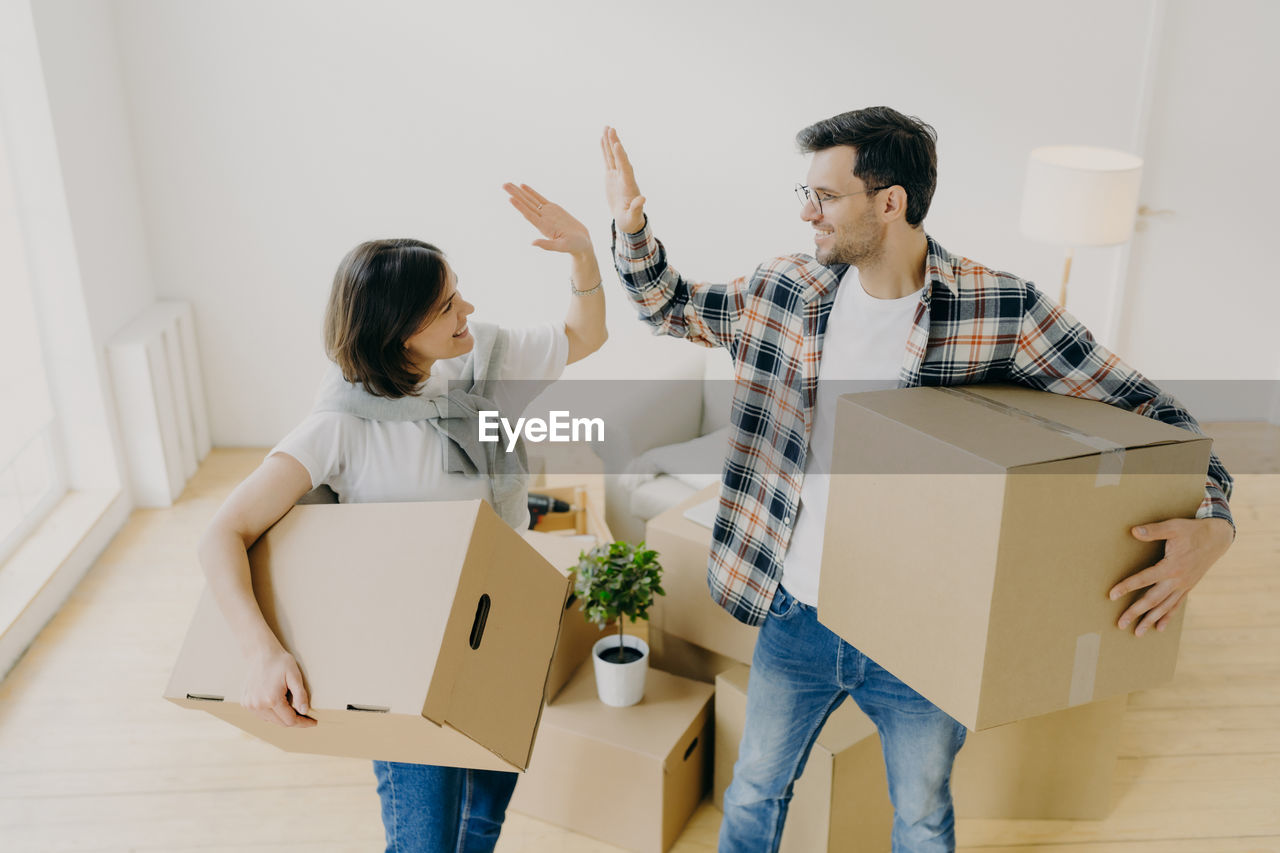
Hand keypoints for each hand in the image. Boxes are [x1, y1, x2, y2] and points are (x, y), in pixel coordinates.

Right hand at [242, 647, 315, 727]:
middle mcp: (258, 705)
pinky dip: (271, 714)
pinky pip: (262, 715)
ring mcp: (250, 705)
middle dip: (294, 721)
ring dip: (282, 718)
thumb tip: (304, 711)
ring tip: (293, 711)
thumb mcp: (294, 676)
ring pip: (270, 721)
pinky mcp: (246, 703)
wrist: (261, 654)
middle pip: (280, 723)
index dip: (303, 722)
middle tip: (306, 718)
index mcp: (272, 700)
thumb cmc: (280, 662)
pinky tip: (279, 707)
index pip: (290, 720)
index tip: (313, 722)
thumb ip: (300, 695)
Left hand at [503, 183, 591, 255]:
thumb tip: (533, 243)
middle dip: (516, 194)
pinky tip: (522, 186)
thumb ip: (548, 245)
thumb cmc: (575, 246)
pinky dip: (531, 192)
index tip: (510, 198)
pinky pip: (540, 198)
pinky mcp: (553, 209)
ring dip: (519, 192)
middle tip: (504, 185)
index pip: (529, 215)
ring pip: (531, 200)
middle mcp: (543, 218)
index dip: (520, 207)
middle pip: (527, 204)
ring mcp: (547, 213)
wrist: (582, 242)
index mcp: (544, 227)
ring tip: (508, 184)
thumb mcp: (562, 247)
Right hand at [601, 126, 645, 232]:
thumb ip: (637, 208)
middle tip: (611, 129)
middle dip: (615, 143)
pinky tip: (602, 139)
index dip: (621, 156)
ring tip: (606, 128)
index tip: (617, 144)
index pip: (625, 168)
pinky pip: (608, 160)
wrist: (628, 220)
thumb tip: (643, 199)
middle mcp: (624, 177)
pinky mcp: (612, 177)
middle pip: (619, 157)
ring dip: (610, 142)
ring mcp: (618, 176)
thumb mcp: (633, 217)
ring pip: (613, 156)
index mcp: (629, 186)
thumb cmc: (631, 220)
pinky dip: (605, 150)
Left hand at [1108, 517, 1233, 635]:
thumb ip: (1153, 530)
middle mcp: (1177, 580)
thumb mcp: (1173, 527)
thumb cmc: (1192, 531)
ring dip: (1150, 620)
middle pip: (1152, 600)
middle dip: (1136, 612)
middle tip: (1120, 624)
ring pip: (1164, 607)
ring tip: (1137, 633)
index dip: (1127, 586)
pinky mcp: (1188, 587)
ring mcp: (1183, 586)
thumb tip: (1133, 531)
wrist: (1217, 538)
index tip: (1111, 595)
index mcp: (1171, 566)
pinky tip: (1159, 628)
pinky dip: (1167, 617)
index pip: (1144, 579)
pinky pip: (1176, 605)